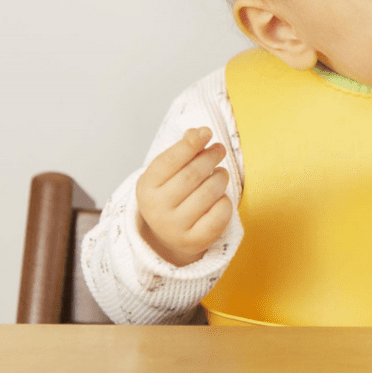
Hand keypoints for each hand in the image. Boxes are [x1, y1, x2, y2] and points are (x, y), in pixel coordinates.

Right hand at [135, 127, 233, 266]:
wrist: (168, 234)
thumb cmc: (172, 194)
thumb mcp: (167, 172)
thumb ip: (181, 151)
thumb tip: (198, 132)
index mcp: (146, 187)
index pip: (171, 160)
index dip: (191, 144)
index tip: (206, 132)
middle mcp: (156, 209)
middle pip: (193, 174)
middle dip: (210, 157)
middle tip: (219, 149)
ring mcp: (175, 228)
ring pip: (210, 192)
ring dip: (221, 177)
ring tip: (221, 173)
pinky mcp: (194, 241)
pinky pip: (220, 213)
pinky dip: (225, 201)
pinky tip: (220, 197)